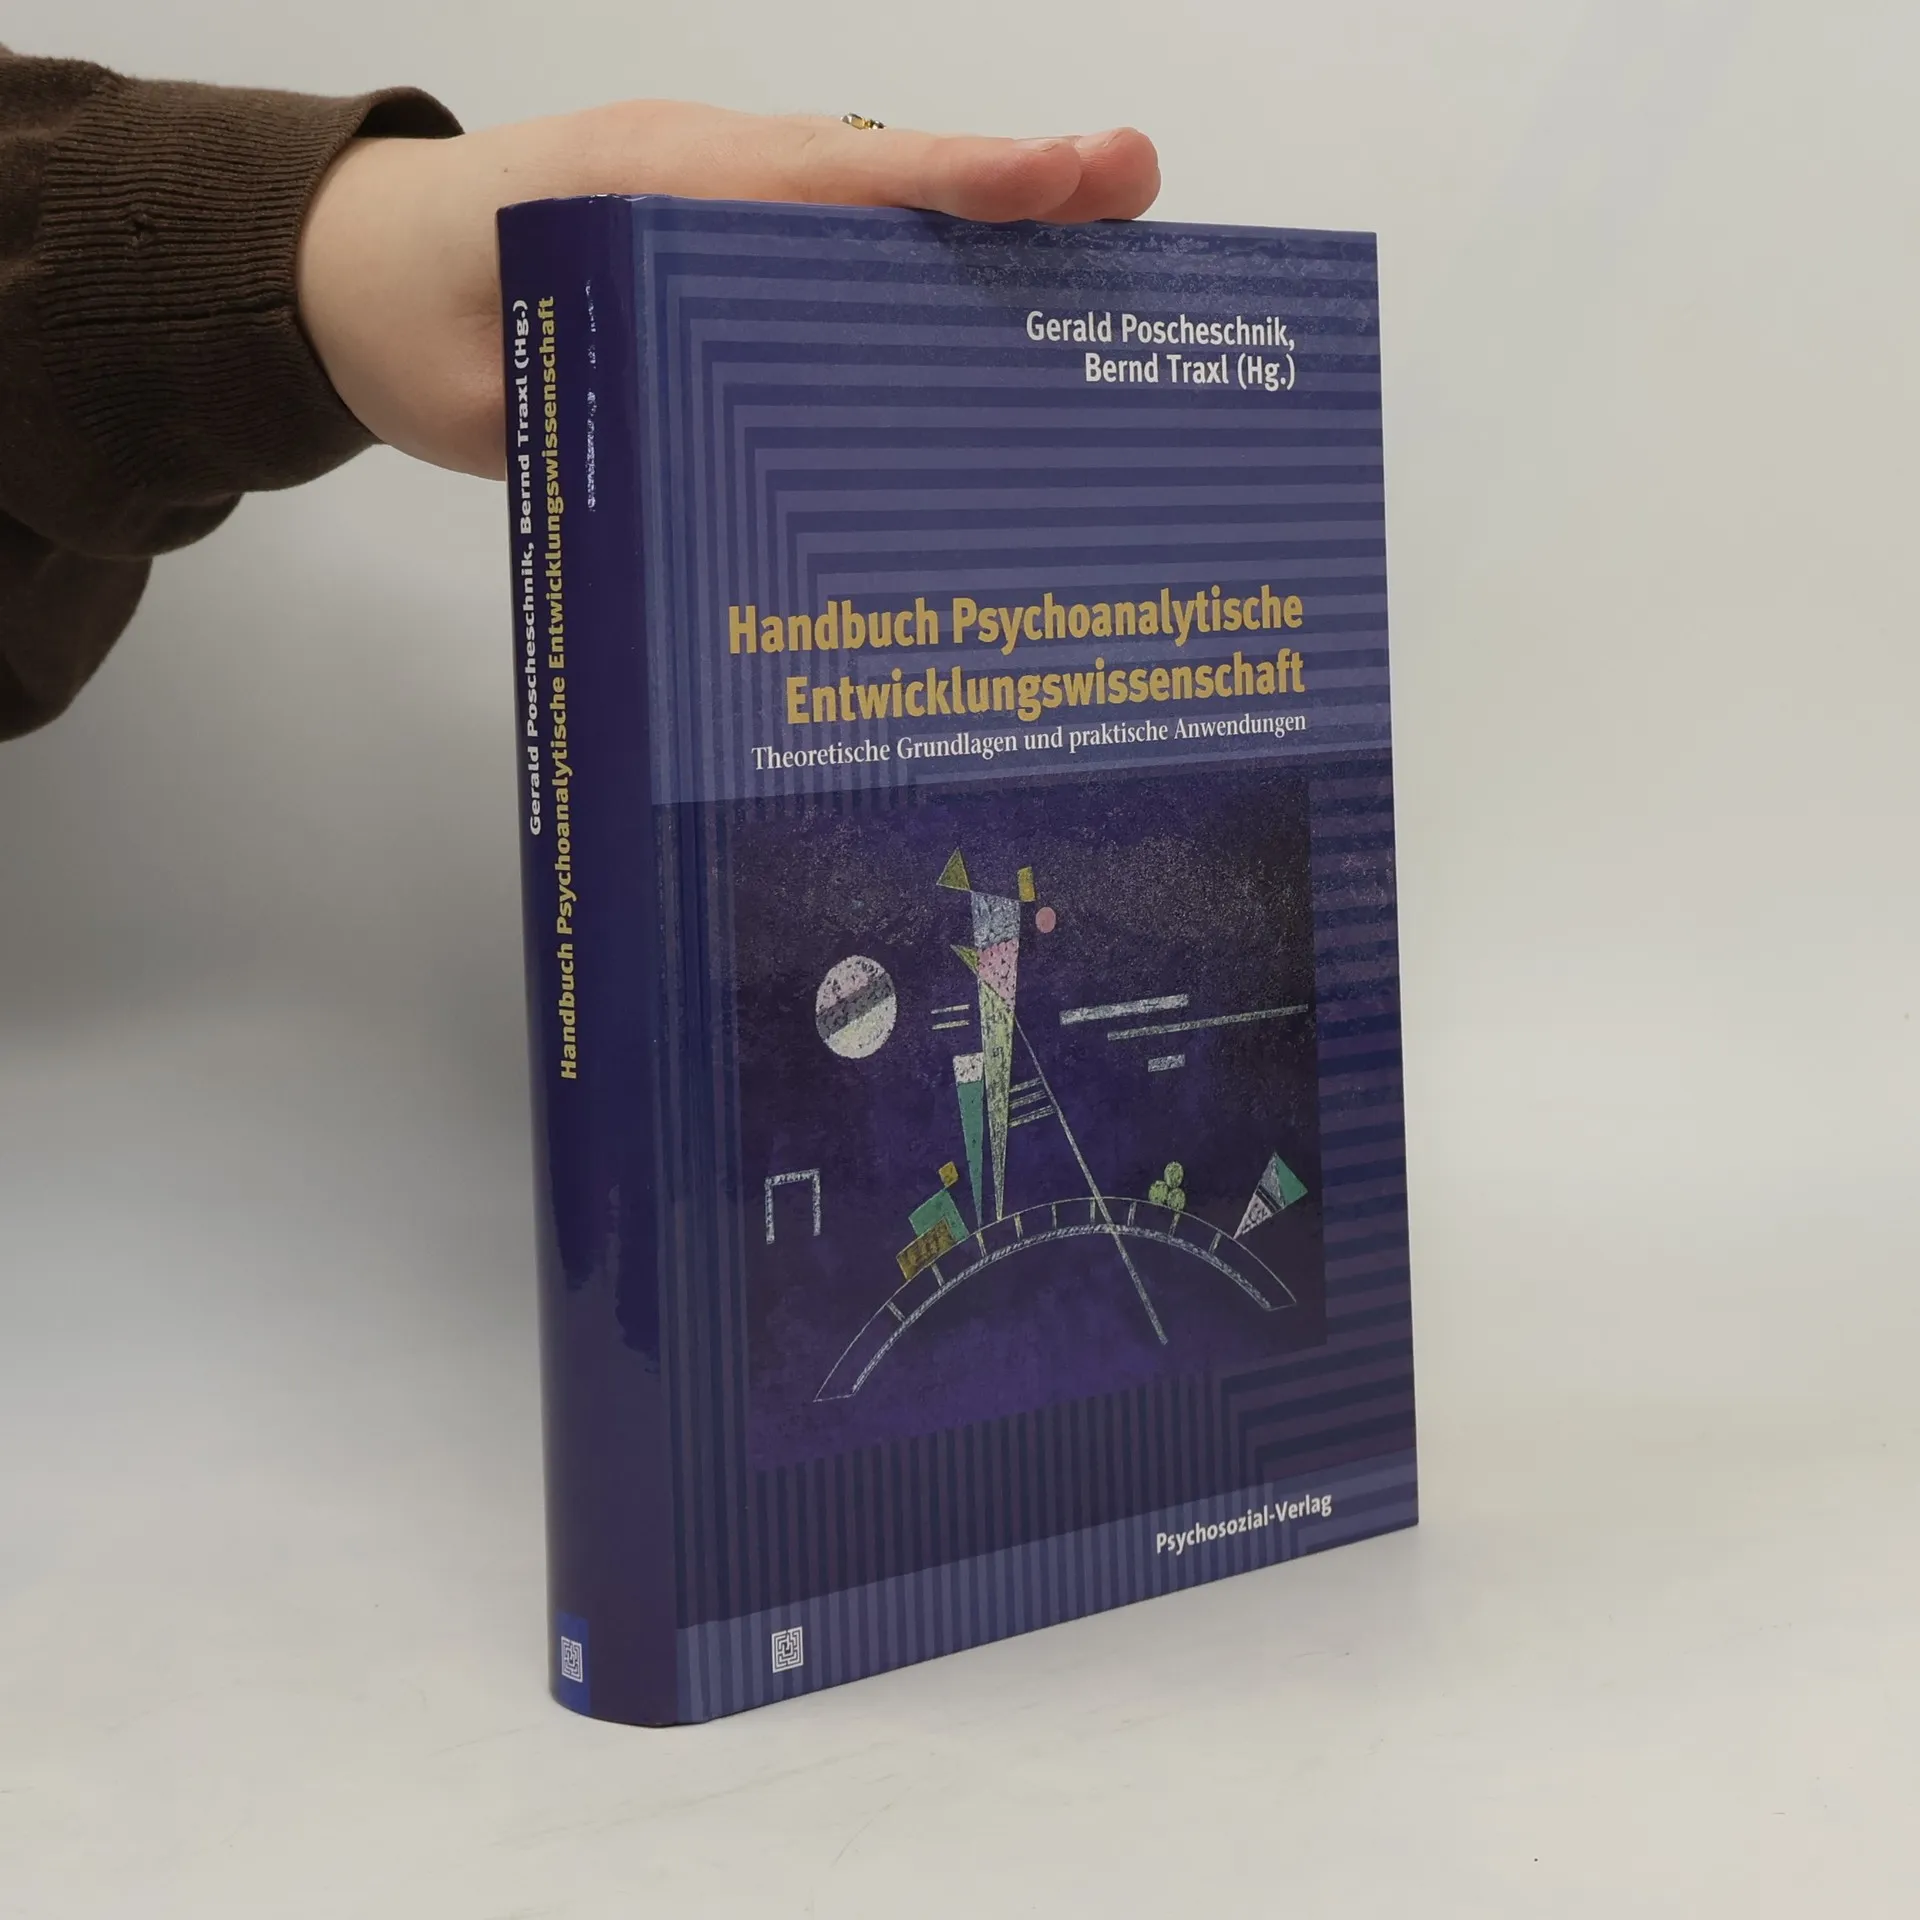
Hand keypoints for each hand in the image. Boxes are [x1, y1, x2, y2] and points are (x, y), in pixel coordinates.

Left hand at [295, 102, 1158, 477]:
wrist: (354, 289)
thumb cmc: (414, 313)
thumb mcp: (487, 373)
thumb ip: (583, 401)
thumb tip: (696, 458)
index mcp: (669, 189)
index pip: (842, 174)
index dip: (967, 181)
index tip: (1081, 177)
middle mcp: (725, 200)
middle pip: (896, 193)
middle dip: (1021, 204)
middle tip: (1141, 198)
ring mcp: (736, 240)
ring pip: (881, 247)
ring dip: (990, 274)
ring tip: (1114, 312)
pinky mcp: (734, 300)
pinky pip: (838, 296)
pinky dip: (919, 325)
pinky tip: (989, 393)